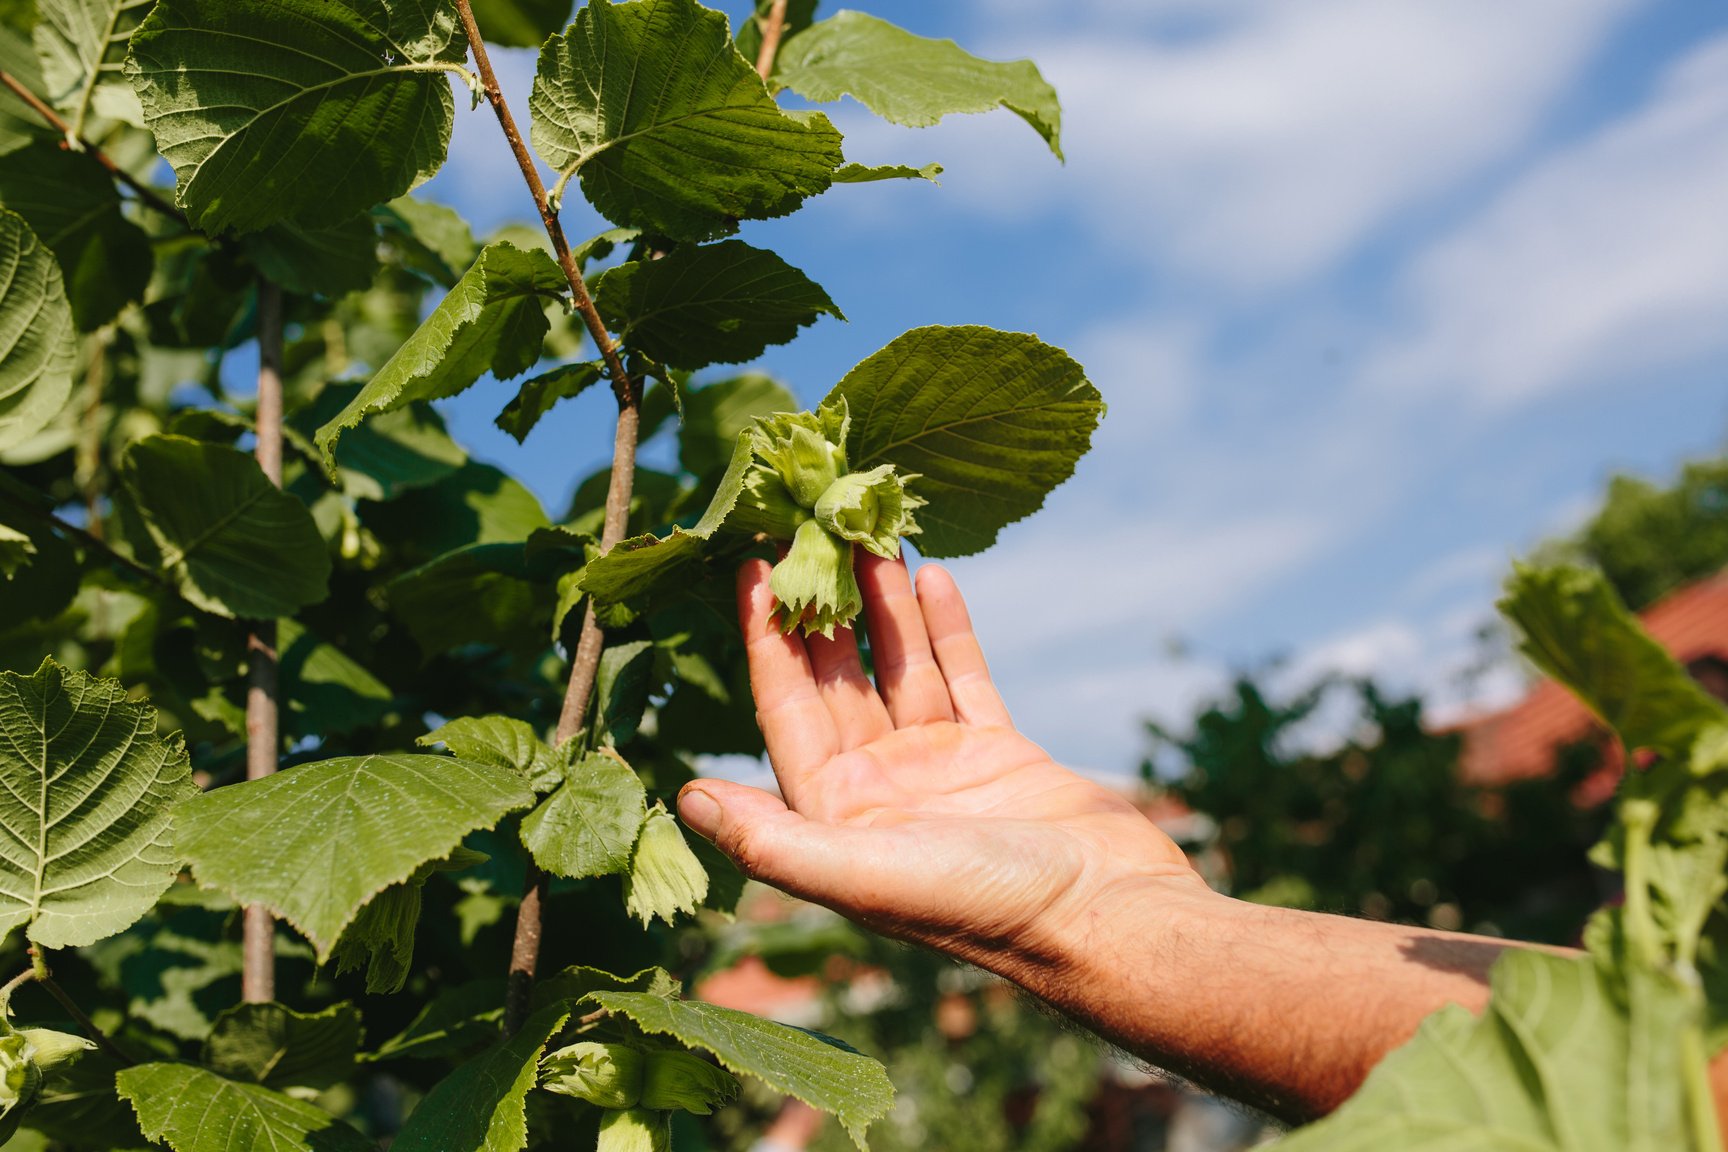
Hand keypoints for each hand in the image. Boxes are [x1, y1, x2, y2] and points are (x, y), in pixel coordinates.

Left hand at [677, 554, 1203, 979]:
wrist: (1107, 919)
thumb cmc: (984, 907)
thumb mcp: (863, 875)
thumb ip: (771, 839)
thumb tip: (685, 797)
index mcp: (836, 817)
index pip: (786, 709)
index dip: (766, 639)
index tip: (754, 566)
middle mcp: (879, 790)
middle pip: (839, 679)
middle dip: (824, 607)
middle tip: (810, 528)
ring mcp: (939, 769)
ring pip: (899, 669)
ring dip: (883, 605)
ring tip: (870, 534)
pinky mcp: (998, 754)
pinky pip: (961, 677)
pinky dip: (945, 630)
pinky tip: (932, 575)